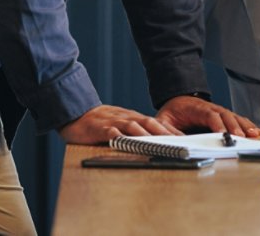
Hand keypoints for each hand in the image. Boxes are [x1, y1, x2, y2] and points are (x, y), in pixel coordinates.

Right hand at [58, 104, 174, 144]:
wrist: (76, 113)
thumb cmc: (99, 123)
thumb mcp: (120, 124)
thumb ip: (134, 130)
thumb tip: (154, 140)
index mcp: (132, 118)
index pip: (154, 123)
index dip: (170, 130)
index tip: (184, 138)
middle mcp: (125, 118)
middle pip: (148, 123)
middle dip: (164, 132)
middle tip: (178, 142)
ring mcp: (113, 122)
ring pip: (133, 127)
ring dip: (147, 135)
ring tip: (159, 144)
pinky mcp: (100, 129)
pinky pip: (111, 133)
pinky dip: (120, 138)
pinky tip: (128, 144)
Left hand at [156, 95, 259, 138]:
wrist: (178, 99)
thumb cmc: (173, 111)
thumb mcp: (163, 119)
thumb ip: (166, 129)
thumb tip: (175, 141)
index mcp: (197, 108)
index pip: (210, 115)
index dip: (218, 124)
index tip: (223, 134)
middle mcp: (211, 108)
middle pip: (226, 116)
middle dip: (235, 127)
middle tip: (242, 138)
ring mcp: (219, 111)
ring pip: (235, 117)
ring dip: (245, 126)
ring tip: (254, 135)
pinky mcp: (224, 117)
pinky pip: (238, 120)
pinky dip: (248, 125)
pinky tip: (256, 132)